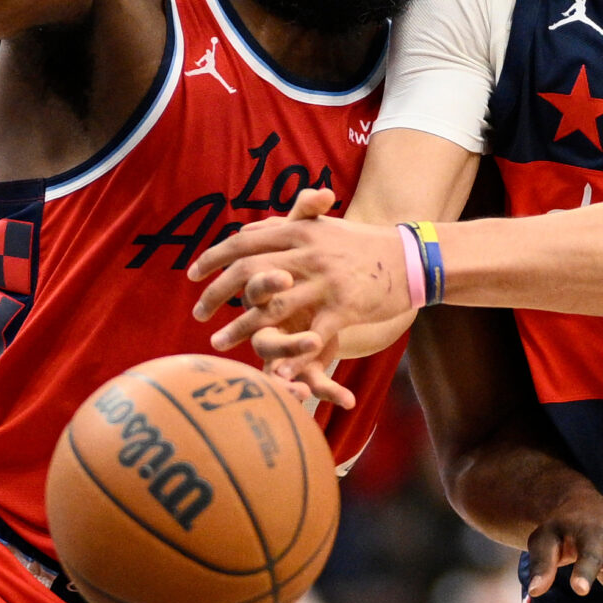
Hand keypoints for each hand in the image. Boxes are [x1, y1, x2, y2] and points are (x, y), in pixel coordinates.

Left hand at [190, 189, 412, 365]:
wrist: (409, 257)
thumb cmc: (361, 245)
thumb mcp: (323, 228)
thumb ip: (284, 228)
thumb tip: (246, 230)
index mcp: (298, 230)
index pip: (243, 241)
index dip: (213, 257)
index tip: (193, 275)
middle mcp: (307, 252)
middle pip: (249, 272)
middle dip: (217, 293)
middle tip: (198, 313)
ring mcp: (326, 281)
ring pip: (274, 305)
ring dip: (242, 327)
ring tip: (218, 342)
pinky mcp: (345, 307)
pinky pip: (314, 336)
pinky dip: (293, 358)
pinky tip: (274, 374)